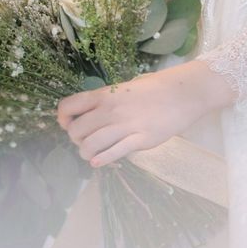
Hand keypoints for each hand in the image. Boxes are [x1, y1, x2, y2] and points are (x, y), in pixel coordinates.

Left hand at [57, 60, 235, 167]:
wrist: (184, 92)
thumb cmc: (155, 87)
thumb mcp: (127, 87)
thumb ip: (108, 100)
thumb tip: (90, 113)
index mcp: (106, 94)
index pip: (69, 106)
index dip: (62, 118)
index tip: (68, 123)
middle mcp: (111, 109)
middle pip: (76, 131)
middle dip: (76, 139)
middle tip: (85, 140)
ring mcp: (125, 125)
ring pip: (90, 146)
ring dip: (86, 153)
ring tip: (92, 153)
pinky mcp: (140, 140)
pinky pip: (112, 154)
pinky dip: (101, 160)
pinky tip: (99, 160)